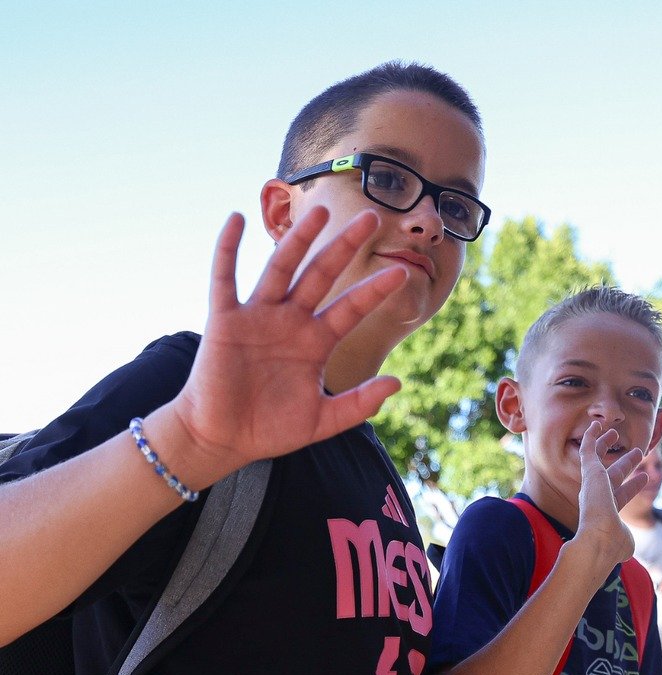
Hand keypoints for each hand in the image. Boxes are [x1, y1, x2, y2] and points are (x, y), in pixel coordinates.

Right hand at [173, 206, 407, 477]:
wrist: (222, 439)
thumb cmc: (270, 429)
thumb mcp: (323, 420)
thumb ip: (359, 404)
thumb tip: (397, 382)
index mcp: (315, 343)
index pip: (352, 308)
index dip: (375, 290)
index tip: (401, 271)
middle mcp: (290, 322)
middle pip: (322, 275)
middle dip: (345, 247)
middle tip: (372, 218)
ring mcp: (258, 317)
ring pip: (281, 268)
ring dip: (299, 240)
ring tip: (320, 210)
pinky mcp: (225, 320)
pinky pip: (225, 278)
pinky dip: (227, 249)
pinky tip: (237, 219)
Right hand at [576, 421, 646, 565]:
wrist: (600, 540)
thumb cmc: (614, 545)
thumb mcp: (625, 544)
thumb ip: (626, 540)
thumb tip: (626, 546)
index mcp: (607, 511)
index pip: (622, 494)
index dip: (634, 486)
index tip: (645, 478)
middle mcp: (597, 496)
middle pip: (613, 474)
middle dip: (625, 464)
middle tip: (638, 452)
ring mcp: (593, 483)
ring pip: (597, 458)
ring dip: (605, 445)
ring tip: (614, 432)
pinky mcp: (590, 470)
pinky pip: (588, 449)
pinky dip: (591, 437)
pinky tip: (596, 425)